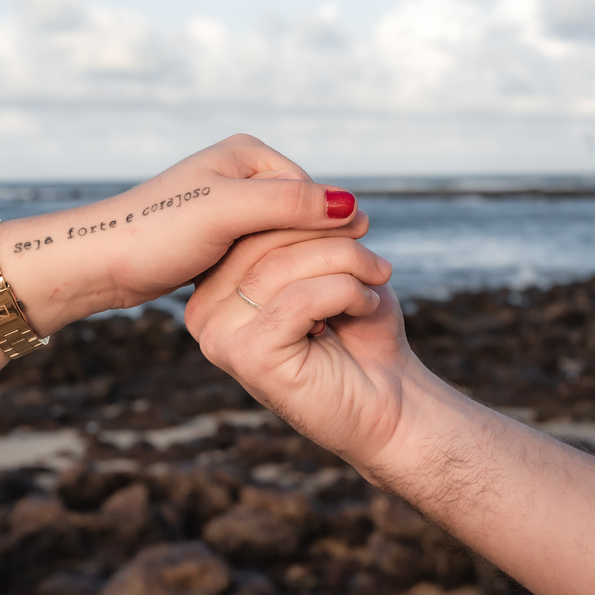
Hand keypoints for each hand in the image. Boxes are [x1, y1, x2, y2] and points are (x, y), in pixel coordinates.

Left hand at [0, 134, 363, 329]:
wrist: (100, 262)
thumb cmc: (157, 233)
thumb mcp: (226, 214)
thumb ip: (289, 205)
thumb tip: (352, 205)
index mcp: (249, 153)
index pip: (312, 193)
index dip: (325, 232)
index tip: (335, 271)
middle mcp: (241, 172)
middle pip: (300, 216)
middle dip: (306, 250)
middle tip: (321, 291)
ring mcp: (229, 204)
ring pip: (281, 238)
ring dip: (289, 265)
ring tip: (295, 297)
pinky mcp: (217, 234)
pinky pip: (260, 252)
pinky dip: (267, 272)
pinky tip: (266, 296)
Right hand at [185, 230, 422, 481]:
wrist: (391, 402)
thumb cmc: (360, 331)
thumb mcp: (329, 267)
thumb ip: (305, 232)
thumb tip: (306, 192)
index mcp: (215, 288)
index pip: (249, 225)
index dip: (306, 213)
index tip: (356, 219)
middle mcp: (204, 314)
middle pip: (260, 241)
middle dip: (328, 237)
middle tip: (374, 253)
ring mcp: (220, 338)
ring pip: (280, 266)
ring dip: (345, 263)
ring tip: (375, 280)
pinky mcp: (248, 357)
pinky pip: (298, 299)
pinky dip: (344, 291)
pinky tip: (365, 306)